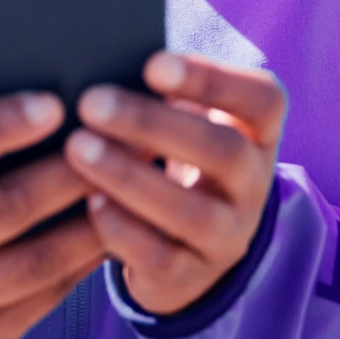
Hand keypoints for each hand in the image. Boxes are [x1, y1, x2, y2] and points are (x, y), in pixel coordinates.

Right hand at [0, 92, 104, 338]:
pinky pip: (43, 299)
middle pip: (2, 209)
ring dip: (92, 222)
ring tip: (133, 186)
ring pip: (34, 262)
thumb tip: (51, 107)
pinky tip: (113, 231)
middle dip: (69, 174)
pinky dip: (82, 263)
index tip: (55, 104)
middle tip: (120, 142)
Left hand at [65, 53, 286, 315]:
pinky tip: (89, 201)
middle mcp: (254, 185)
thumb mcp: (186, 120)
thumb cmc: (174, 155)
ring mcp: (229, 236)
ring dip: (129, 176)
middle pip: (222, 152)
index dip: (213, 80)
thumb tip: (96, 61)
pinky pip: (161, 258)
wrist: (188, 242)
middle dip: (153, 124)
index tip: (152, 64)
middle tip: (92, 102)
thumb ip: (160, 91)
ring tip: (77, 147)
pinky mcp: (193, 277)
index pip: (262, 101)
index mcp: (258, 133)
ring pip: (191, 211)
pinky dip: (123, 228)